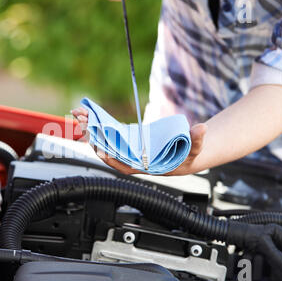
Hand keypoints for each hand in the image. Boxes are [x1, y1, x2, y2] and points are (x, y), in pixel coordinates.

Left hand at [71, 107, 206, 175]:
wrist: (186, 154)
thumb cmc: (187, 156)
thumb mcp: (194, 149)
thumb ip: (196, 140)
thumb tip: (201, 128)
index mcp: (144, 166)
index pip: (122, 165)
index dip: (109, 158)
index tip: (99, 148)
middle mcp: (133, 159)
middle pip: (109, 150)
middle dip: (94, 137)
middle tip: (82, 122)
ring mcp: (129, 149)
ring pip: (106, 141)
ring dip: (92, 128)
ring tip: (80, 114)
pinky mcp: (129, 140)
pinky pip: (111, 133)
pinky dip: (100, 124)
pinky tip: (90, 114)